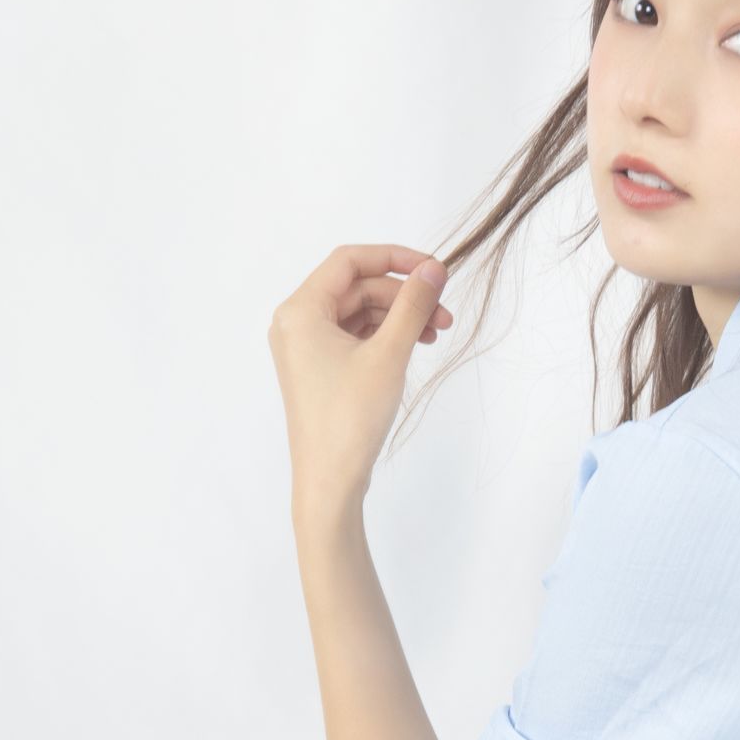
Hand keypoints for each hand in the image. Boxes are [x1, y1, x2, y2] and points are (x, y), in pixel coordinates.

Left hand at [268, 241, 455, 513]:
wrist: (329, 481)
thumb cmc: (350, 419)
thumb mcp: (388, 355)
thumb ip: (411, 306)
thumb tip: (433, 270)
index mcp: (300, 310)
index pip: (350, 261)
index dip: (395, 257)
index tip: (434, 270)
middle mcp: (295, 323)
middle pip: (357, 287)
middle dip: (402, 295)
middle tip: (443, 314)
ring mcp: (305, 347)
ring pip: (358, 312)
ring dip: (398, 316)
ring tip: (435, 333)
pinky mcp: (318, 369)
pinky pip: (353, 336)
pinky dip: (384, 336)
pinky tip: (413, 346)